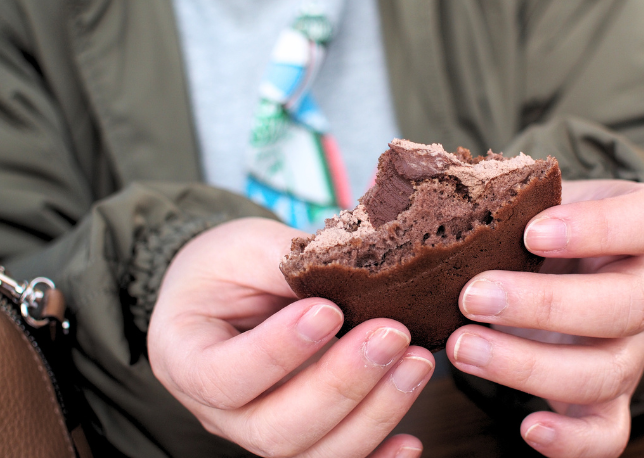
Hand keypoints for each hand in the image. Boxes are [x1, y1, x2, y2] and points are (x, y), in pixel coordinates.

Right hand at [147, 218, 433, 457]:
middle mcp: (220, 413)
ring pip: (314, 453)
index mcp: (186, 359)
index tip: (328, 310)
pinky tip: (411, 442)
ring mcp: (260, 432)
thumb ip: (286, 262)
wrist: (227, 291)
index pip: (224, 377)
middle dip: (342, 385)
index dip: (278, 352)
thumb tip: (349, 270)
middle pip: (275, 429)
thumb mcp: (243, 248)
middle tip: (392, 334)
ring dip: (374, 413)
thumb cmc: (227, 268)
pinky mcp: (302, 437)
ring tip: (415, 362)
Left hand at [447, 180, 643, 457]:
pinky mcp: (609, 397)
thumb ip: (491, 189)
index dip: (597, 227)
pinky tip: (527, 428)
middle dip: (544, 305)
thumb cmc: (537, 226)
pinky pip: (607, 432)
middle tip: (472, 297)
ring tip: (462, 349)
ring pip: (607, 371)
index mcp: (637, 229)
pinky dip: (571, 440)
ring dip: (530, 365)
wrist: (561, 268)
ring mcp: (631, 349)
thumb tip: (410, 179)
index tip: (533, 231)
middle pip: (626, 305)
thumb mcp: (527, 198)